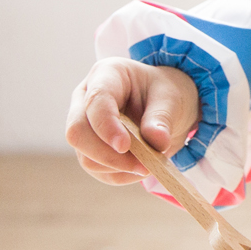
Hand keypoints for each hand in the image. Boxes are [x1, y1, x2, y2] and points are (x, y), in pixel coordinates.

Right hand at [65, 59, 200, 185]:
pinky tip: (139, 170)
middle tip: (143, 166)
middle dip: (108, 154)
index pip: (96, 100)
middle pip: (78, 132)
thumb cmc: (166, 93)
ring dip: (117, 168)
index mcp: (106, 74)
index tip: (125, 146)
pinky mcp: (89, 148)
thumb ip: (163, 118)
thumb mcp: (172, 98)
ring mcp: (84, 125)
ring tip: (148, 166)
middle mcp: (85, 98)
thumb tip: (157, 143)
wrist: (167, 106)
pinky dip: (118, 175)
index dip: (106, 126)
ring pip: (85, 156)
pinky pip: (96, 169)